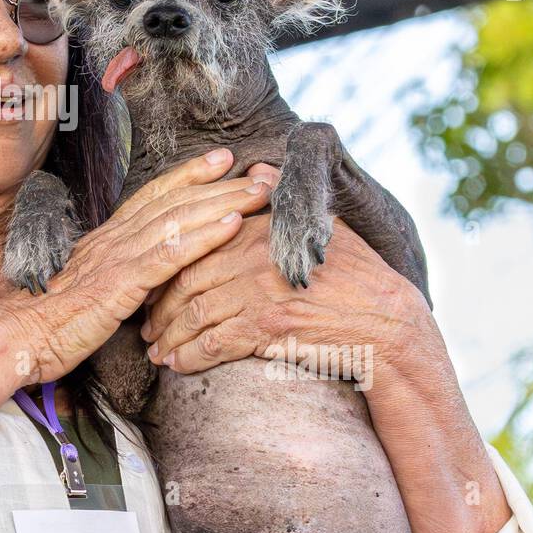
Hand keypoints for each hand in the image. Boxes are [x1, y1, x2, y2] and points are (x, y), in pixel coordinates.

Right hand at [0, 148, 274, 384]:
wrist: (16, 336)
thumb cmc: (45, 321)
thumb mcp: (85, 291)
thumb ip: (112, 278)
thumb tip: (136, 280)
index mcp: (105, 240)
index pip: (153, 198)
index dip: (188, 177)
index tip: (220, 161)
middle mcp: (113, 239)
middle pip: (174, 202)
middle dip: (219, 184)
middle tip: (258, 169)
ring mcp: (118, 258)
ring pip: (178, 219)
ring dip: (223, 201)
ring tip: (259, 190)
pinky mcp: (121, 283)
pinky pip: (170, 254)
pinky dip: (205, 236)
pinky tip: (233, 224)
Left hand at [142, 204, 431, 387]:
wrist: (386, 321)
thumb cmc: (356, 275)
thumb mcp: (321, 224)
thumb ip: (281, 198)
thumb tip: (257, 166)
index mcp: (259, 231)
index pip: (197, 246)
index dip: (169, 269)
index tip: (154, 285)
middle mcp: (253, 257)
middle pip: (187, 280)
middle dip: (160, 306)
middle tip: (145, 324)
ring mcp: (259, 292)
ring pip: (195, 314)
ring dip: (170, 336)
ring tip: (157, 350)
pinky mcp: (268, 327)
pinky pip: (215, 343)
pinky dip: (190, 356)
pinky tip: (178, 366)